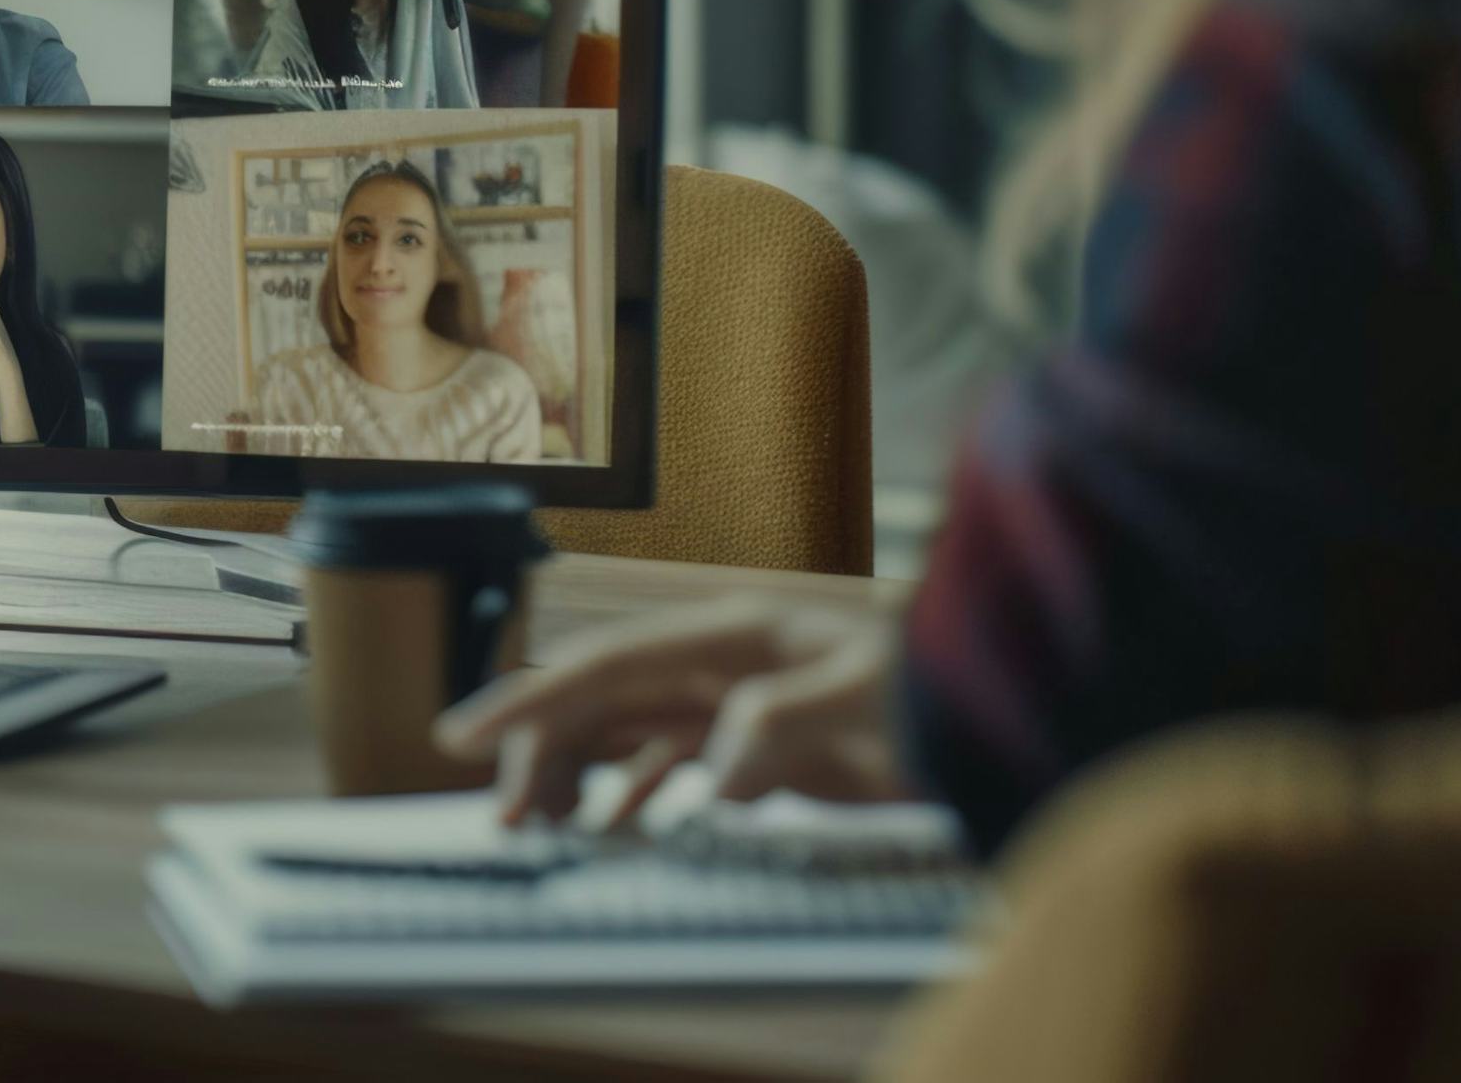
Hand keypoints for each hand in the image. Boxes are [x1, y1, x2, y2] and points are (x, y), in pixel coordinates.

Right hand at [431, 598, 908, 827]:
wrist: (997, 711)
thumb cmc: (938, 689)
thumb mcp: (865, 699)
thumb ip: (785, 723)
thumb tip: (717, 771)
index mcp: (728, 636)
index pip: (607, 665)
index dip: (532, 700)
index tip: (463, 735)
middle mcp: (718, 662)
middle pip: (601, 700)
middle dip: (539, 751)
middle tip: (502, 815)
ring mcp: (735, 699)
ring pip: (626, 730)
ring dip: (576, 773)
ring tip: (536, 824)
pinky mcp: (760, 741)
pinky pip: (671, 760)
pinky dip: (632, 790)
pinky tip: (612, 823)